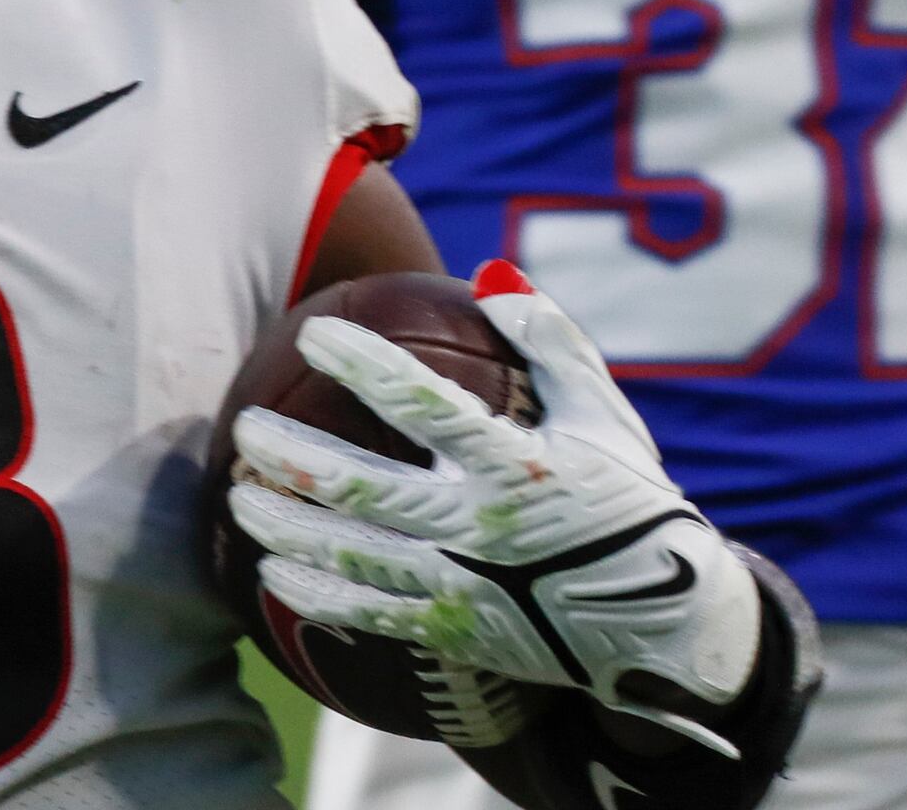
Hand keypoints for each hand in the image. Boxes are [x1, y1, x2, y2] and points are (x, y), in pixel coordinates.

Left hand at [228, 263, 763, 755]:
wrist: (668, 621)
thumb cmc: (626, 499)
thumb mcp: (604, 415)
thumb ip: (551, 342)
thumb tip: (490, 272)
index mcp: (519, 466)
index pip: (424, 404)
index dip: (362, 365)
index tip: (313, 332)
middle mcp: (485, 527)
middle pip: (364, 489)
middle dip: (291, 457)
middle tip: (245, 429)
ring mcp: (469, 587)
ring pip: (354, 556)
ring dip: (286, 528)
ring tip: (238, 498)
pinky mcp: (461, 634)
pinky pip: (372, 617)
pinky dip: (316, 597)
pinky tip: (268, 573)